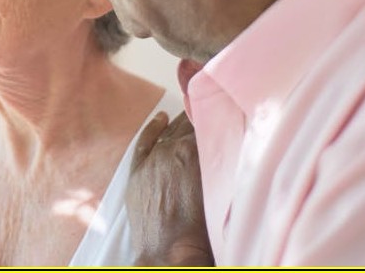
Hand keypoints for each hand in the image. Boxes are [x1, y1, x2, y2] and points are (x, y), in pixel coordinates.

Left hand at [128, 111, 212, 266]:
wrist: (170, 253)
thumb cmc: (202, 228)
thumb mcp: (218, 188)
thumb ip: (220, 161)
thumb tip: (227, 143)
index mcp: (193, 151)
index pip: (206, 123)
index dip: (215, 117)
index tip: (223, 112)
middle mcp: (171, 149)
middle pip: (187, 125)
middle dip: (199, 118)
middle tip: (211, 112)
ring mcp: (151, 159)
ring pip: (168, 132)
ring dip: (180, 124)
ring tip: (191, 115)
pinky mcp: (137, 171)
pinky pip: (145, 141)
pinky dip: (154, 128)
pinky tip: (161, 119)